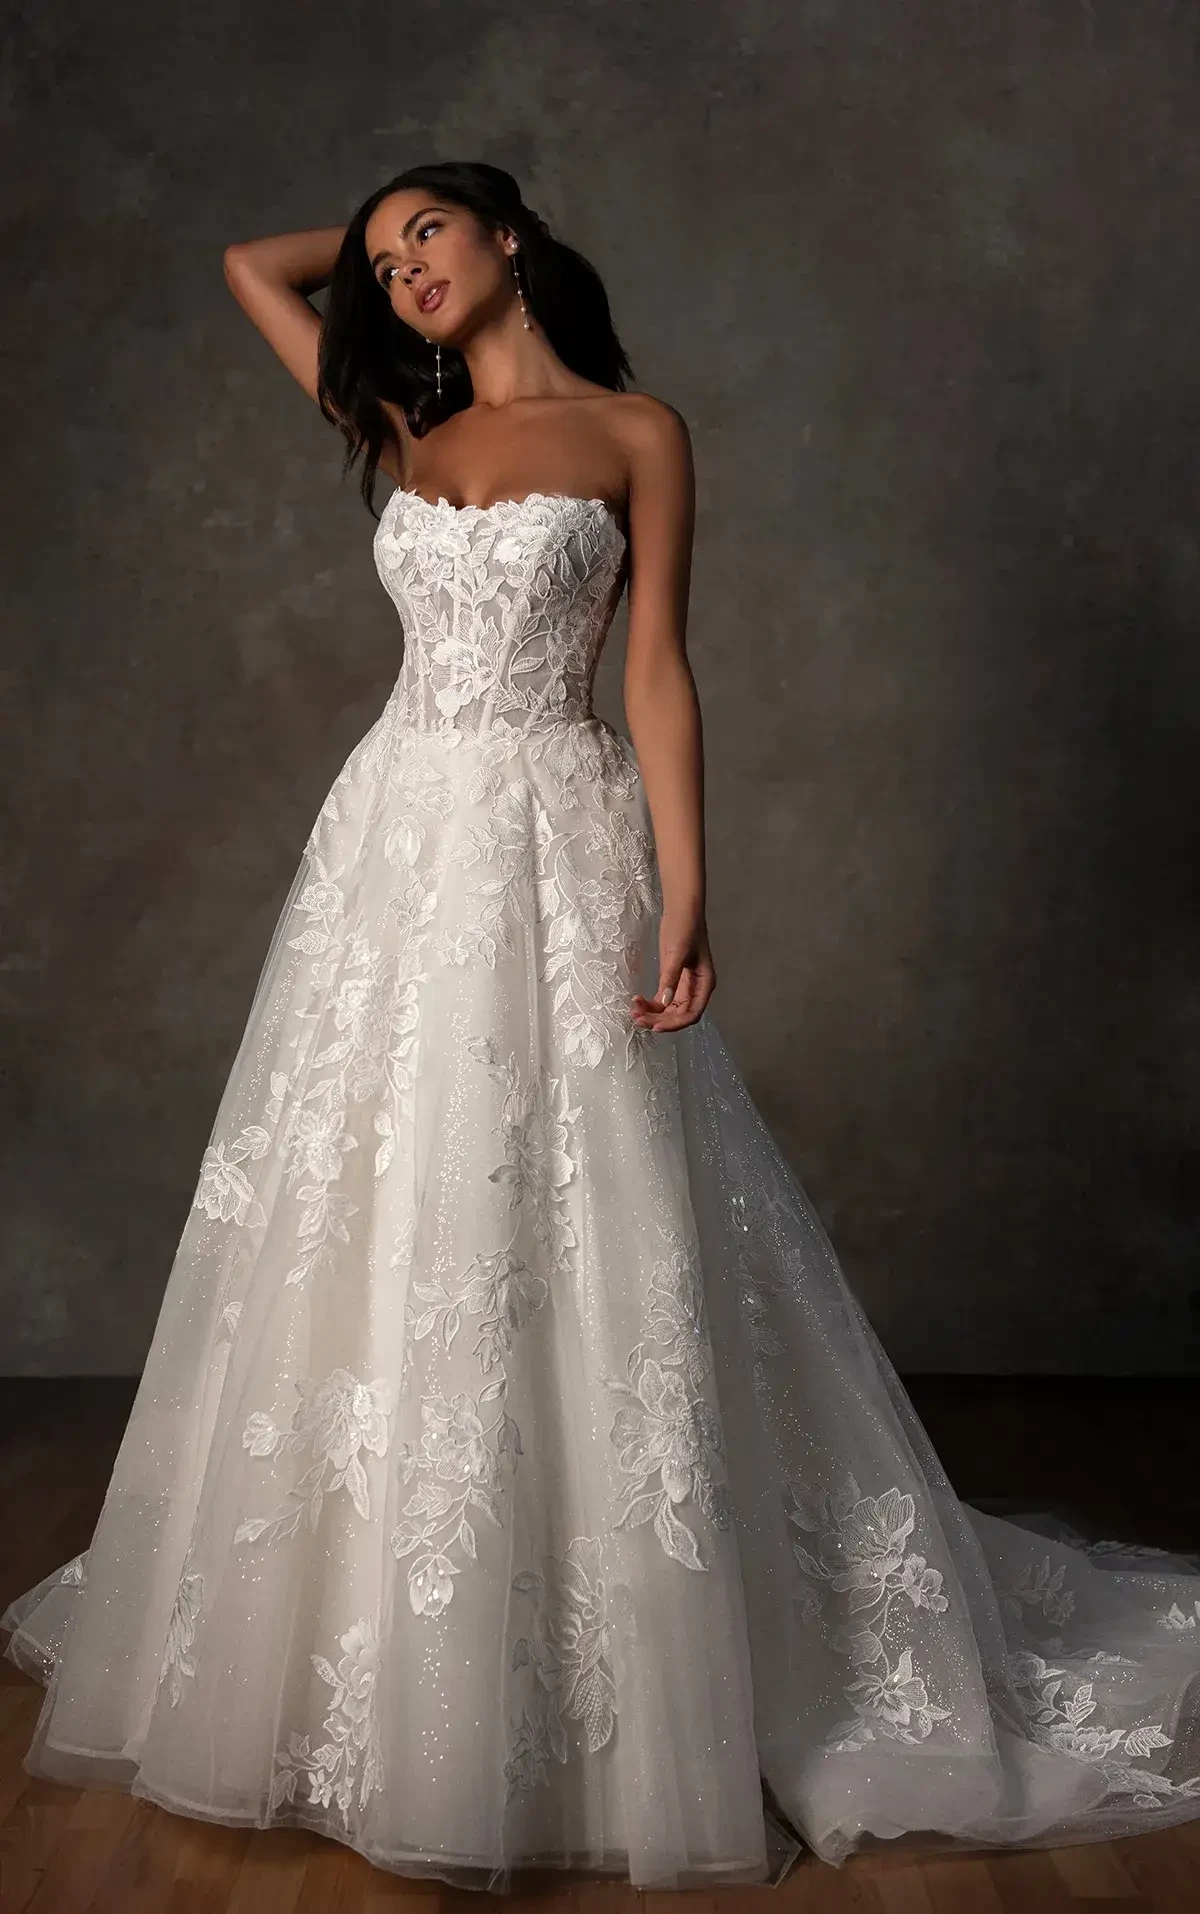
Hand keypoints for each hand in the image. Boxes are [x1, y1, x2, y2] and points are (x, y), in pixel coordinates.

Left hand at [631, 910, 716, 1033]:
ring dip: (652, 1014)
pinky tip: (637, 1002)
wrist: (681, 910)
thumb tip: (664, 1003)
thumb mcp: (677, 953)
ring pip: (668, 1009)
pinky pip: (662, 999)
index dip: (674, 1024)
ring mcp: (683, 985)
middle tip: (637, 1019)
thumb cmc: (685, 928)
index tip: (655, 1027)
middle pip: (678, 1015)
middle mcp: (696, 989)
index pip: (692, 1013)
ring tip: (633, 1012)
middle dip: (658, 1020)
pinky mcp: (671, 979)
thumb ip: (670, 978)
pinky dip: (650, 1004)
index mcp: (704, 984)